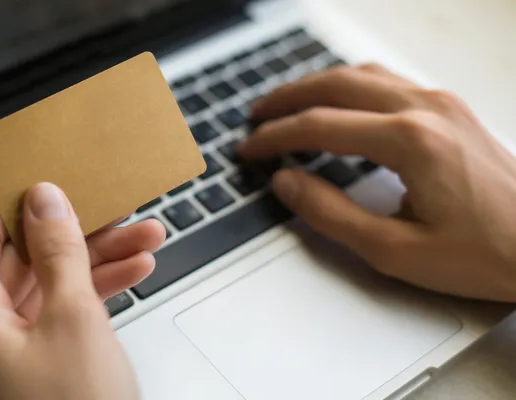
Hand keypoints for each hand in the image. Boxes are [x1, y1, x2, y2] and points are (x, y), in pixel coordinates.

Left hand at [0, 183, 164, 399]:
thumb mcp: (74, 317)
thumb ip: (57, 249)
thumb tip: (44, 198)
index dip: (22, 200)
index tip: (60, 180)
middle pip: (20, 257)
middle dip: (78, 233)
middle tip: (120, 212)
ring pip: (43, 285)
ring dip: (95, 261)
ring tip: (146, 240)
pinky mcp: (21, 367)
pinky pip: (52, 315)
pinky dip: (89, 294)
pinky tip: (132, 273)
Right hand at [239, 63, 515, 301]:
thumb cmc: (485, 254)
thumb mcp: (395, 251)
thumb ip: (331, 214)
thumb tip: (288, 182)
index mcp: (410, 141)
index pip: (320, 125)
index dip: (275, 136)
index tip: (249, 148)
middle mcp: (426, 108)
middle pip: (337, 85)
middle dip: (287, 98)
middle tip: (256, 115)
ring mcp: (442, 104)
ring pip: (362, 76)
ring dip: (317, 85)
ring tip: (287, 103)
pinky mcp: (450, 111)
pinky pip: (388, 82)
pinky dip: (350, 87)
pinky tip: (338, 102)